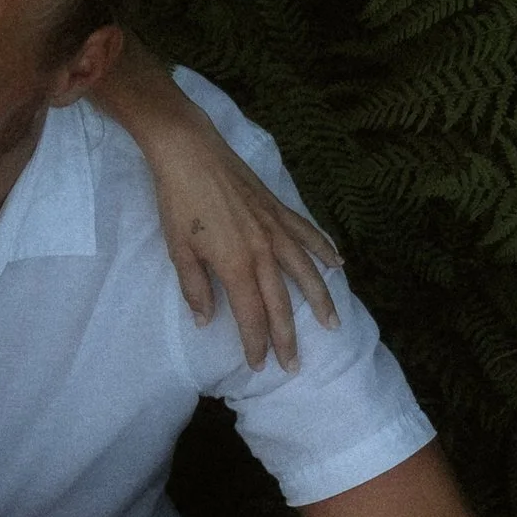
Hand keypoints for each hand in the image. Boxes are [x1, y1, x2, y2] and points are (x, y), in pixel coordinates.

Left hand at [147, 131, 342, 374]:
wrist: (190, 151)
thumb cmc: (178, 201)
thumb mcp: (178, 250)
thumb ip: (195, 288)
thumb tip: (206, 321)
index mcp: (236, 264)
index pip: (252, 315)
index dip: (256, 343)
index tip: (260, 365)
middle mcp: (263, 251)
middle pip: (281, 303)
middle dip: (288, 337)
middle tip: (295, 364)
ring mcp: (276, 228)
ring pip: (306, 272)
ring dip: (321, 300)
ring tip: (332, 324)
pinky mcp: (279, 209)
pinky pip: (308, 234)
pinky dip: (325, 249)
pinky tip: (338, 264)